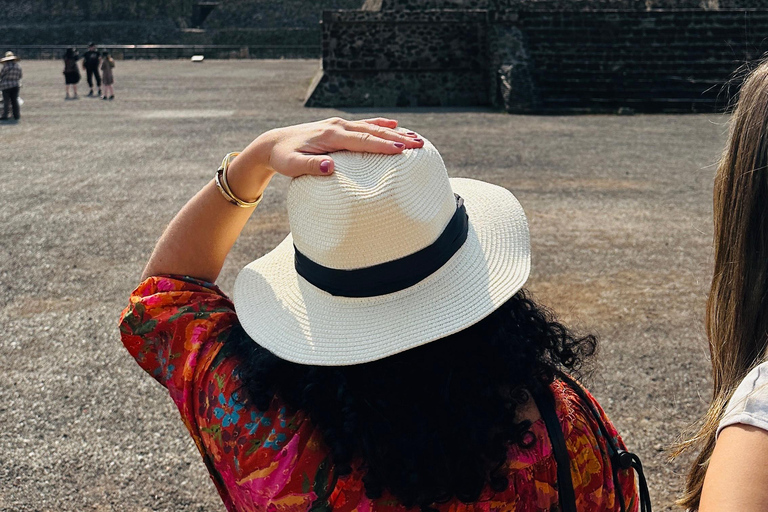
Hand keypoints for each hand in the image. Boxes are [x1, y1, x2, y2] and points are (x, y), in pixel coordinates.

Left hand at [227, 117, 423, 201]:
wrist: (273, 143)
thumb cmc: (283, 158)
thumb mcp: (292, 166)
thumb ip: (311, 167)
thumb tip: (331, 167)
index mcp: (331, 136)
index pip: (362, 141)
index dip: (383, 145)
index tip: (402, 150)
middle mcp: (338, 126)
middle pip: (373, 132)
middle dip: (398, 139)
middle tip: (420, 145)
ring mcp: (339, 125)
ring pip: (372, 127)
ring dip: (395, 132)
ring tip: (416, 138)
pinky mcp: (339, 127)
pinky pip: (365, 126)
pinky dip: (381, 126)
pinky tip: (395, 127)